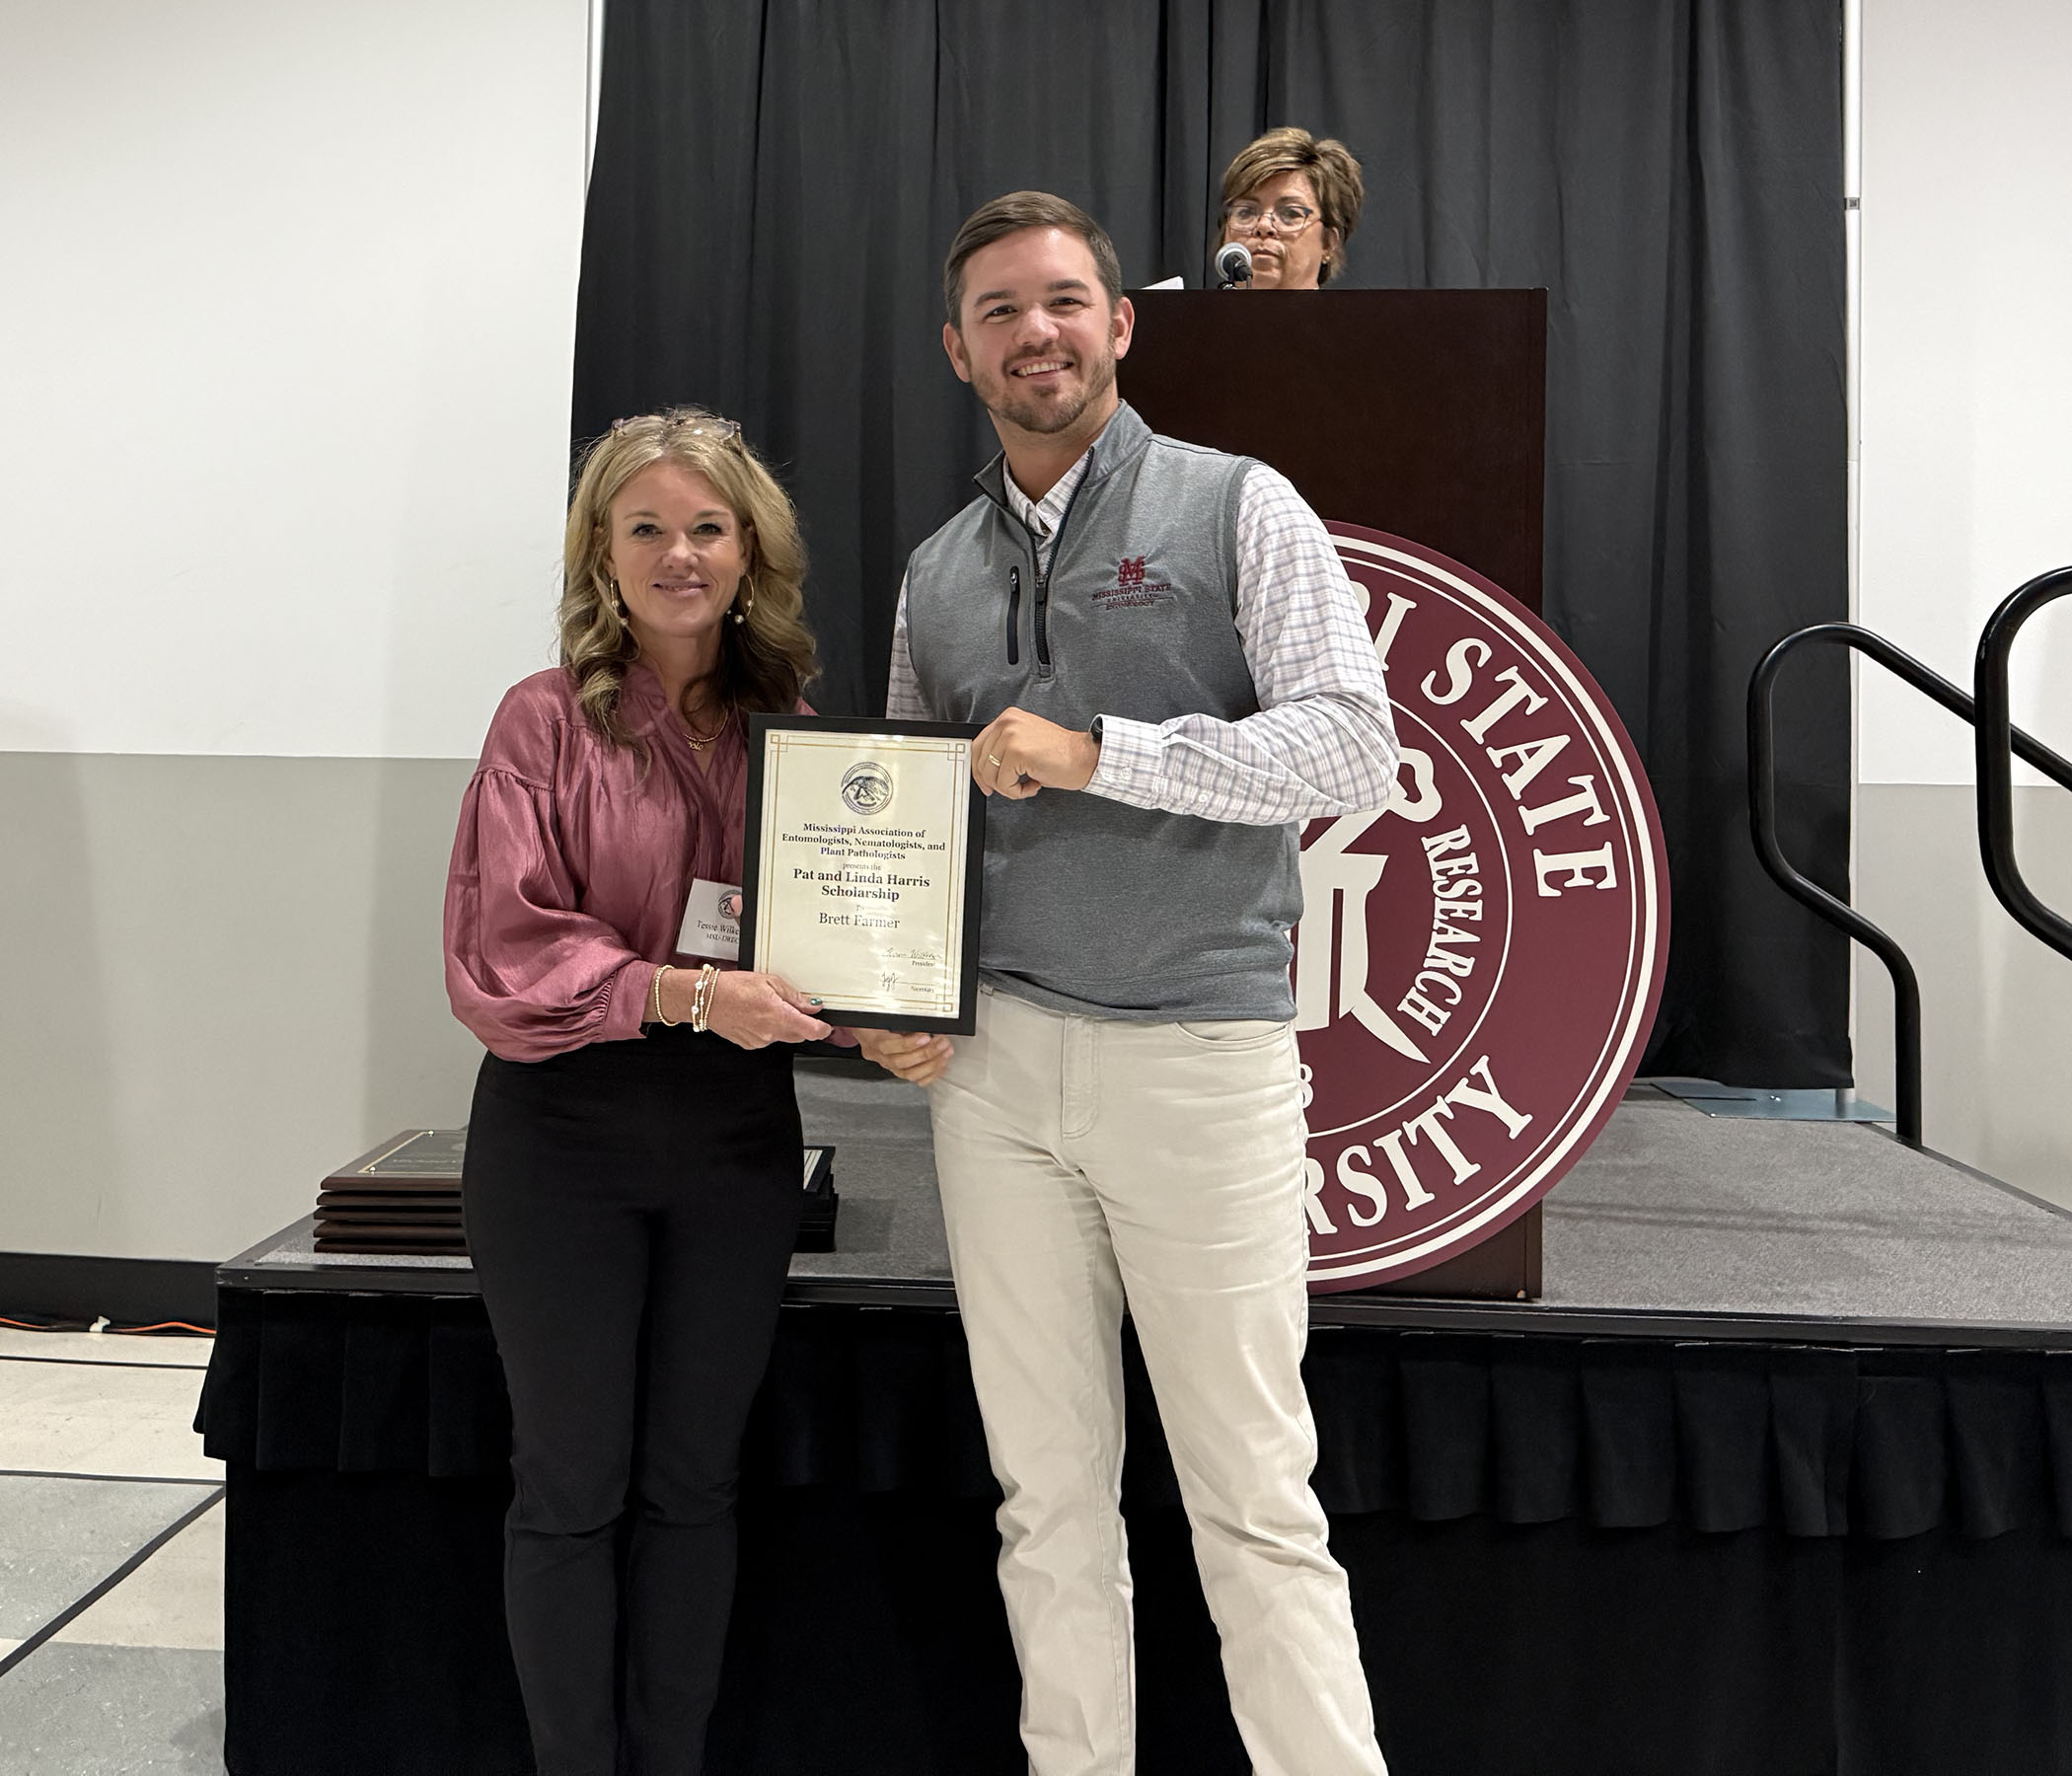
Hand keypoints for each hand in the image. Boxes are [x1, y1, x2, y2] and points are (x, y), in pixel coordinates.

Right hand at [669, 967, 829, 1048]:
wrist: (706, 1000)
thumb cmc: (732, 987)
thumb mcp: (769, 981)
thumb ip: (794, 996)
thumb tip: (811, 1005)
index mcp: (779, 1016)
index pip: (812, 1031)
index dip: (823, 1028)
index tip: (827, 1024)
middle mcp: (771, 1033)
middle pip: (800, 1035)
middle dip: (803, 1025)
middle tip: (797, 1009)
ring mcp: (760, 1041)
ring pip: (783, 1037)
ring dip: (784, 1026)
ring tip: (770, 1007)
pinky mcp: (750, 1044)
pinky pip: (768, 1038)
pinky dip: (769, 1029)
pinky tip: (758, 1015)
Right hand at [853, 1026, 954, 1086]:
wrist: (865, 1029)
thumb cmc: (875, 1020)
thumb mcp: (884, 1013)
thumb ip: (901, 1018)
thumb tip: (924, 1022)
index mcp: (873, 1039)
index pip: (888, 1046)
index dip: (908, 1044)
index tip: (925, 1036)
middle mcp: (879, 1056)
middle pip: (900, 1062)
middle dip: (925, 1053)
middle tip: (941, 1043)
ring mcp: (888, 1066)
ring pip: (909, 1074)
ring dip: (931, 1064)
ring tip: (945, 1052)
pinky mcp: (898, 1071)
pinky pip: (915, 1079)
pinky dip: (930, 1074)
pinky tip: (940, 1064)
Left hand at [972, 707, 1099, 799]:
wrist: (1084, 757)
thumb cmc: (1062, 754)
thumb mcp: (1027, 742)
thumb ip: (1005, 749)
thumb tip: (986, 769)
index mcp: (1009, 718)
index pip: (979, 745)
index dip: (979, 769)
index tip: (985, 783)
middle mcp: (1007, 723)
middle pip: (980, 761)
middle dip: (993, 782)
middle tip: (1009, 789)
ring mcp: (1011, 736)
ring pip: (991, 775)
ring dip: (1009, 788)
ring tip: (1028, 784)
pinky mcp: (1017, 753)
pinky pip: (1004, 783)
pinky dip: (1017, 792)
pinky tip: (1034, 785)